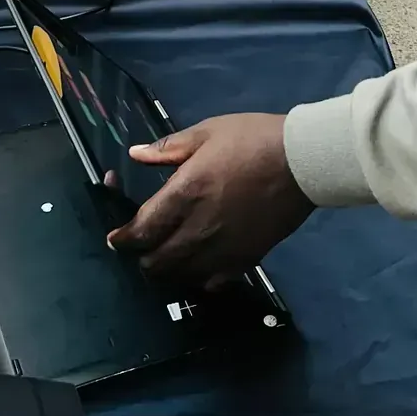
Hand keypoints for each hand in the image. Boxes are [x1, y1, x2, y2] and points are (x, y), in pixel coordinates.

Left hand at [106, 114, 312, 283]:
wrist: (301, 161)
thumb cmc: (251, 140)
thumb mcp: (206, 132)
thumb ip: (168, 148)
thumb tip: (135, 155)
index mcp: (185, 194)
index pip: (142, 229)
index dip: (123, 239)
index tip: (115, 238)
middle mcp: (198, 228)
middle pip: (156, 260)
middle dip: (141, 257)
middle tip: (138, 248)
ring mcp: (223, 249)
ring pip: (181, 276)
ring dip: (166, 270)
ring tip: (164, 259)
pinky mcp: (245, 260)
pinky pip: (213, 282)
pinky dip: (199, 279)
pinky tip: (198, 268)